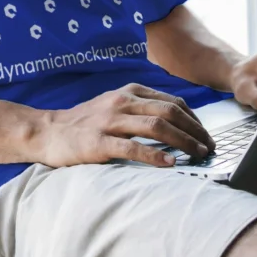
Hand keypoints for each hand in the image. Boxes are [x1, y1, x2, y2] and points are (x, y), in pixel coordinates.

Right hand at [37, 83, 216, 167]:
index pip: (173, 102)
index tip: (206, 135)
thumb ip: (142, 111)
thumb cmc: (85, 123)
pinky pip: (133, 147)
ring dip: (183, 141)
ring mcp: (110, 121)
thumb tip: (177, 125)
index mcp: (130, 92)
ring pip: (157, 126)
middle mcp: (123, 102)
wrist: (47, 131)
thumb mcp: (115, 107)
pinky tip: (170, 163)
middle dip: (195, 130)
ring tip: (198, 154)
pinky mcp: (99, 142)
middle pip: (170, 112)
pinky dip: (154, 155)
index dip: (195, 119)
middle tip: (209, 147)